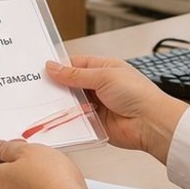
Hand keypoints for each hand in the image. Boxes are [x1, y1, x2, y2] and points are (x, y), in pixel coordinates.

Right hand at [46, 56, 188, 160]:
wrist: (150, 123)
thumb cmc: (137, 94)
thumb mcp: (103, 76)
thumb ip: (76, 75)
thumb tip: (53, 67)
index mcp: (104, 68)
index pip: (76, 65)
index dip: (60, 67)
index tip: (42, 70)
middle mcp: (99, 86)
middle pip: (71, 85)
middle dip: (58, 87)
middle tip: (39, 88)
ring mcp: (97, 105)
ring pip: (72, 103)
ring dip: (63, 104)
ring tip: (44, 103)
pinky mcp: (95, 123)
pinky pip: (76, 120)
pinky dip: (68, 120)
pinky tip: (56, 118)